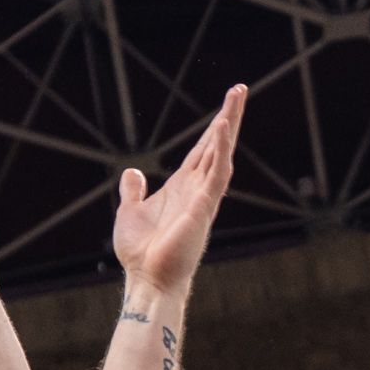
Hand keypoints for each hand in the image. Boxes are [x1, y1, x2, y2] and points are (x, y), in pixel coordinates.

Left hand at [113, 84, 248, 294]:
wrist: (147, 279)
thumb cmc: (141, 254)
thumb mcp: (130, 212)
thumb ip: (133, 191)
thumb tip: (132, 172)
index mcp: (183, 189)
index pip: (202, 152)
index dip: (212, 130)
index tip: (223, 109)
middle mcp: (198, 190)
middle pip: (217, 145)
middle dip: (228, 117)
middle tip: (239, 89)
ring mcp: (203, 197)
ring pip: (222, 153)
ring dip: (229, 125)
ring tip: (237, 97)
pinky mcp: (203, 207)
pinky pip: (217, 173)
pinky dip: (221, 149)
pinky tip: (223, 126)